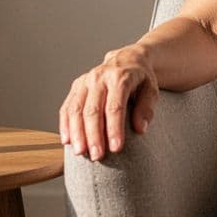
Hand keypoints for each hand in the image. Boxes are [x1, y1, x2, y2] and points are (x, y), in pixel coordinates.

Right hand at [59, 44, 159, 160]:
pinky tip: (67, 141)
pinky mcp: (76, 86)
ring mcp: (85, 81)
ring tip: (81, 153)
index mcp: (120, 77)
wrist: (127, 59)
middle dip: (94, 135)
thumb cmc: (141, 79)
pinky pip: (67, 107)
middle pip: (93, 110)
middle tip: (97, 156)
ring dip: (77, 133)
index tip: (116, 148)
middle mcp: (99, 77)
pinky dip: (65, 125)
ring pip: (76, 109)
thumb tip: (140, 129)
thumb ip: (146, 108)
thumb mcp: (151, 90)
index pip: (115, 106)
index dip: (114, 129)